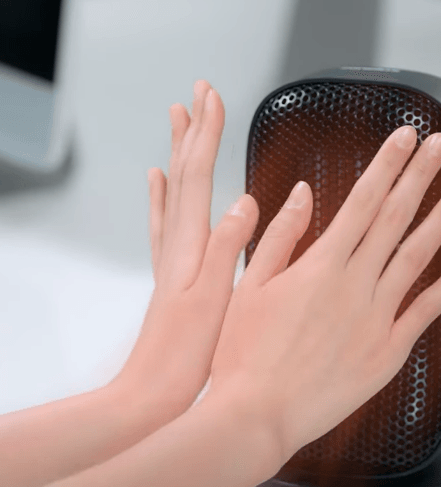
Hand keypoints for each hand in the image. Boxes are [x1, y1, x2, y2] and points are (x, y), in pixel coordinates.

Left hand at [114, 80, 261, 416]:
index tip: (214, 98)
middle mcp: (177, 245)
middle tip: (200, 94)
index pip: (197, 176)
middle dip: (193, 130)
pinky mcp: (171, 273)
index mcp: (190, 247)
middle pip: (182, 173)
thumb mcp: (213, 299)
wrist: (151, 392)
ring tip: (179, 122)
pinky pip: (163, 221)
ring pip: (173, 190)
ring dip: (178, 152)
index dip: (206, 135)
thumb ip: (226, 247)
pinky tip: (156, 182)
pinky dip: (160, 194)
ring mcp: (171, 257)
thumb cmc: (183, 355)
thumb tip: (244, 200)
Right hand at [209, 125, 440, 461]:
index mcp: (320, 265)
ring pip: (418, 256)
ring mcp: (376, 317)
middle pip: (395, 217)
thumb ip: (279, 235)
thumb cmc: (244, 355)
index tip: (404, 137)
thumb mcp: (248, 285)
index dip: (387, 163)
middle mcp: (354, 284)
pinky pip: (427, 310)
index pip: (362, 200)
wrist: (257, 416)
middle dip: (420, 175)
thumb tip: (300, 194)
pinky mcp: (389, 350)